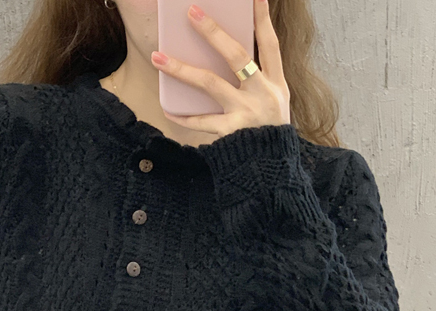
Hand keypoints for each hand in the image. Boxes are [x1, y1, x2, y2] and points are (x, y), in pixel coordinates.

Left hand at [150, 0, 290, 136]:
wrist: (273, 170)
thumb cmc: (270, 132)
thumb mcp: (275, 102)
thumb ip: (257, 80)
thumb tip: (229, 56)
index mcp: (276, 83)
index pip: (270, 43)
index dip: (262, 18)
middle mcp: (262, 94)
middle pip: (237, 56)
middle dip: (213, 32)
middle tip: (191, 12)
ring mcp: (246, 113)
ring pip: (210, 84)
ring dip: (182, 69)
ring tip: (159, 57)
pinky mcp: (231, 133)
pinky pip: (202, 122)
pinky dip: (184, 117)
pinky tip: (168, 109)